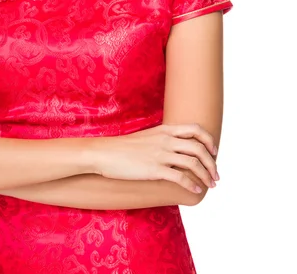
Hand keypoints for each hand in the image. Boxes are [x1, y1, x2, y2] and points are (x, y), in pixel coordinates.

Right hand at [88, 123, 218, 193]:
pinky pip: (180, 177)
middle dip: (212, 162)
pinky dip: (192, 184)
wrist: (105, 153)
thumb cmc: (124, 148)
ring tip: (211, 184)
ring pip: (193, 163)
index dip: (208, 140)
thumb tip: (175, 149)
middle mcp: (166, 140)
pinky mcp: (155, 169)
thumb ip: (162, 140)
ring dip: (206, 175)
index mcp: (165, 130)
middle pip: (199, 147)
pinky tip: (195, 190)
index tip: (214, 152)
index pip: (195, 129)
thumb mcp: (147, 137)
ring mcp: (161, 154)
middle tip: (216, 175)